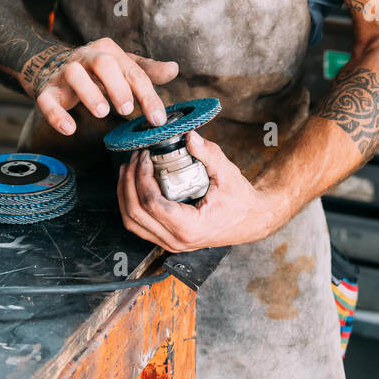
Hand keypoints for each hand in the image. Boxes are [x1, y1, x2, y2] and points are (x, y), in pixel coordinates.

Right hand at [26, 37, 178, 136]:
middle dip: (117, 86)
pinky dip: (56, 114)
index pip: (132, 70)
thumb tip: (174, 69)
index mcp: (107, 50)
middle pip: (103, 63)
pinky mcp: (46, 90)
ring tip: (102, 112)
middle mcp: (85, 57)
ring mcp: (64, 72)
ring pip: (74, 74)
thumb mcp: (122, 66)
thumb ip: (147, 70)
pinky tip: (69, 128)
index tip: (158, 118)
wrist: (52, 66)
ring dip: (89, 93)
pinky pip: (47, 99)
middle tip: (127, 109)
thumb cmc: (95, 71)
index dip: (147, 94)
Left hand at [117, 130, 278, 251]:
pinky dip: (131, 206)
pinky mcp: (169, 239)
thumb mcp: (227, 173)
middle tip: (134, 159)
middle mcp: (177, 240)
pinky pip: (141, 226)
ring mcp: (171, 243)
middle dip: (129, 183)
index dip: (141, 177)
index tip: (144, 156)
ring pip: (133, 224)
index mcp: (189, 227)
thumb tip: (189, 136)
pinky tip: (134, 185)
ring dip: (125, 195)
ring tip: (128, 170)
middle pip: (135, 214)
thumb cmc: (241, 201)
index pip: (151, 203)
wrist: (252, 220)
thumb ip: (208, 154)